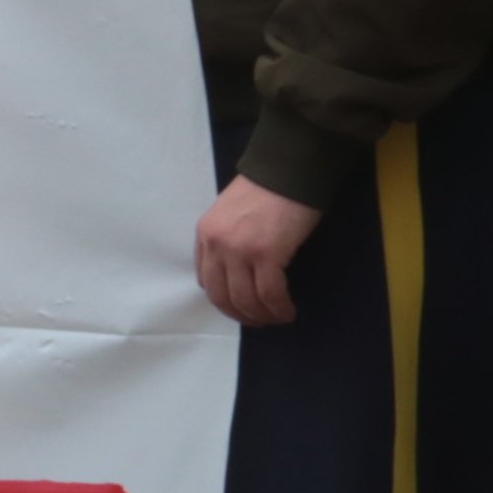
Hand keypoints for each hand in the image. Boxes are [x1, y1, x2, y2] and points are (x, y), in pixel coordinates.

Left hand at [194, 178, 322, 327]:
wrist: (287, 171)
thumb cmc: (264, 190)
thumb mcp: (229, 215)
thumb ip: (225, 240)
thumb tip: (234, 271)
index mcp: (205, 234)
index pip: (206, 280)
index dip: (223, 300)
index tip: (239, 307)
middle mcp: (216, 245)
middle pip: (222, 296)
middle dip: (241, 315)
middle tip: (259, 321)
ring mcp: (239, 251)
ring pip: (246, 300)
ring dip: (262, 315)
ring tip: (277, 318)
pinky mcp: (267, 254)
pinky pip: (269, 294)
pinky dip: (279, 308)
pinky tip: (288, 311)